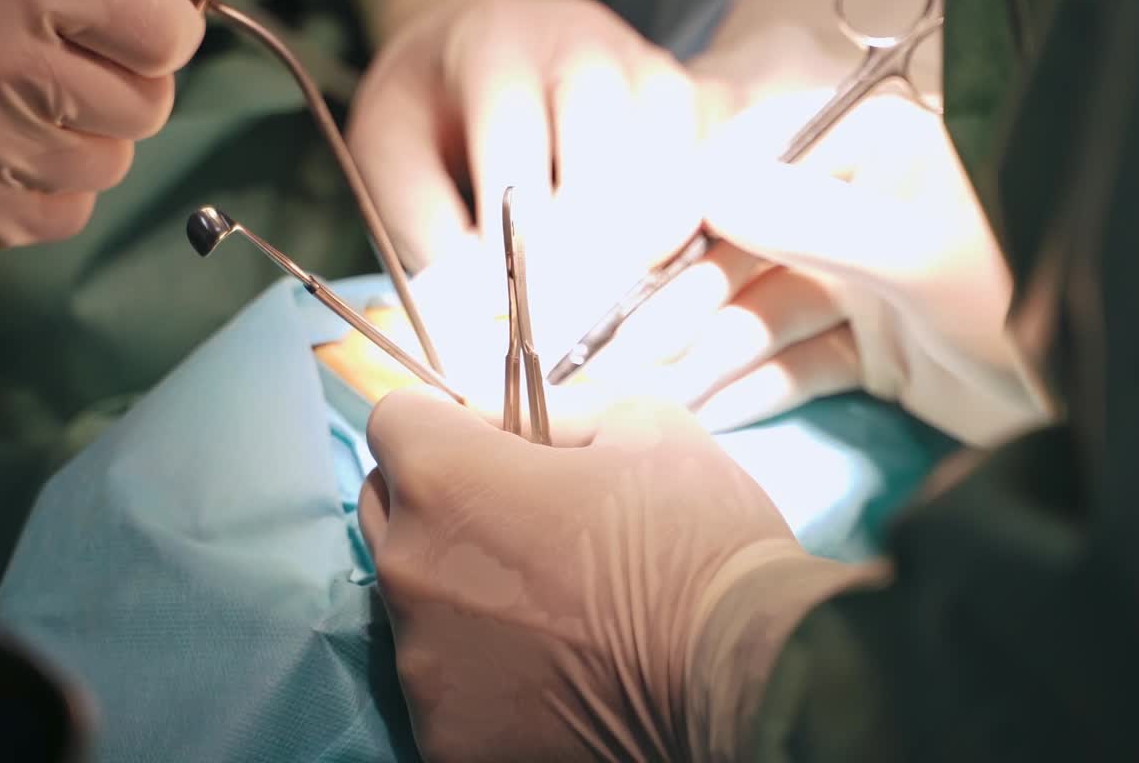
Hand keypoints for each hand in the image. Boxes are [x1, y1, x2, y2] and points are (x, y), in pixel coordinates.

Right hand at [0, 0, 238, 245]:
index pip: (172, 36)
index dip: (153, 19)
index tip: (108, 6)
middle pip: (149, 105)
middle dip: (122, 73)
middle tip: (54, 43)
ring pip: (112, 162)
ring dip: (87, 127)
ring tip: (17, 84)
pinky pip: (69, 211)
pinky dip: (50, 178)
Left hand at [347, 0, 702, 280]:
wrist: (476, 42)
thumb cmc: (429, 108)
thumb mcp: (392, 154)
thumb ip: (429, 224)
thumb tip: (486, 311)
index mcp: (497, 41)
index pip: (516, 129)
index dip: (516, 225)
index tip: (508, 305)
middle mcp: (585, 40)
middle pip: (613, 137)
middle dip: (593, 241)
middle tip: (571, 322)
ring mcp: (648, 66)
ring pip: (677, 155)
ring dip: (650, 244)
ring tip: (613, 311)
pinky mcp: (692, 99)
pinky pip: (716, 167)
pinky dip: (692, 230)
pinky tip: (656, 283)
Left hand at [359, 391, 859, 762]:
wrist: (750, 678)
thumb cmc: (695, 536)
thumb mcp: (643, 424)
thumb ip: (559, 409)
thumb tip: (521, 423)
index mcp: (447, 480)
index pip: (394, 419)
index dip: (445, 420)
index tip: (492, 441)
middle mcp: (410, 570)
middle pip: (388, 507)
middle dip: (438, 497)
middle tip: (520, 516)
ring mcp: (422, 666)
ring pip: (414, 597)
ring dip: (460, 585)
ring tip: (548, 602)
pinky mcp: (444, 743)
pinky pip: (443, 679)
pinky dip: (480, 668)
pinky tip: (549, 665)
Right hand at [565, 89, 1049, 444]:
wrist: (1094, 385)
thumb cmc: (1013, 286)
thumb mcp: (910, 250)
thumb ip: (801, 218)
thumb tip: (702, 191)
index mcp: (861, 151)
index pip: (745, 169)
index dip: (679, 215)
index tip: (628, 260)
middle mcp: (847, 209)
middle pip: (739, 254)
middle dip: (680, 306)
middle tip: (620, 354)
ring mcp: (854, 281)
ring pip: (757, 315)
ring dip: (701, 355)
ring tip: (644, 397)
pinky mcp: (865, 347)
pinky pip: (790, 363)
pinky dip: (748, 388)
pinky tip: (698, 414)